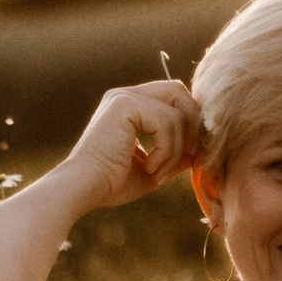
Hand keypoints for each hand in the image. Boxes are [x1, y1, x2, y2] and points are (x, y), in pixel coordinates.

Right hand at [58, 80, 202, 209]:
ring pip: (175, 112)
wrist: (82, 189)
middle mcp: (125, 96)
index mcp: (128, 107)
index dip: (188, 120)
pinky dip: (166, 149)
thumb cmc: (111, 184)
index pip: (171, 98)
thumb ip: (175, 156)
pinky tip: (151, 168)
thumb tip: (198, 152)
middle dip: (191, 123)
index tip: (190, 152)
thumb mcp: (152, 168)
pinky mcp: (124, 106)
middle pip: (177, 91)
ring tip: (159, 172)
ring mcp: (124, 98)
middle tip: (189, 154)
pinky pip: (165, 122)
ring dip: (176, 148)